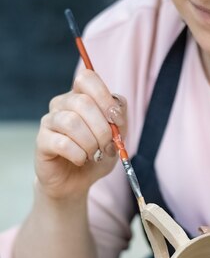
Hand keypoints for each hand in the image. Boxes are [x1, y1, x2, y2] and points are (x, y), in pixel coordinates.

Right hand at [35, 68, 127, 199]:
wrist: (78, 180)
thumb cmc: (97, 153)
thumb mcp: (117, 135)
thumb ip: (120, 117)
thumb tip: (116, 109)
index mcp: (81, 95)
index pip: (87, 77)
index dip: (104, 97)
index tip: (116, 120)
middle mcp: (62, 103)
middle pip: (83, 102)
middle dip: (102, 128)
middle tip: (107, 146)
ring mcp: (50, 120)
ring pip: (72, 122)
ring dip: (90, 143)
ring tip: (93, 154)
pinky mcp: (42, 140)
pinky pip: (62, 143)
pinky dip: (78, 155)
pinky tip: (80, 160)